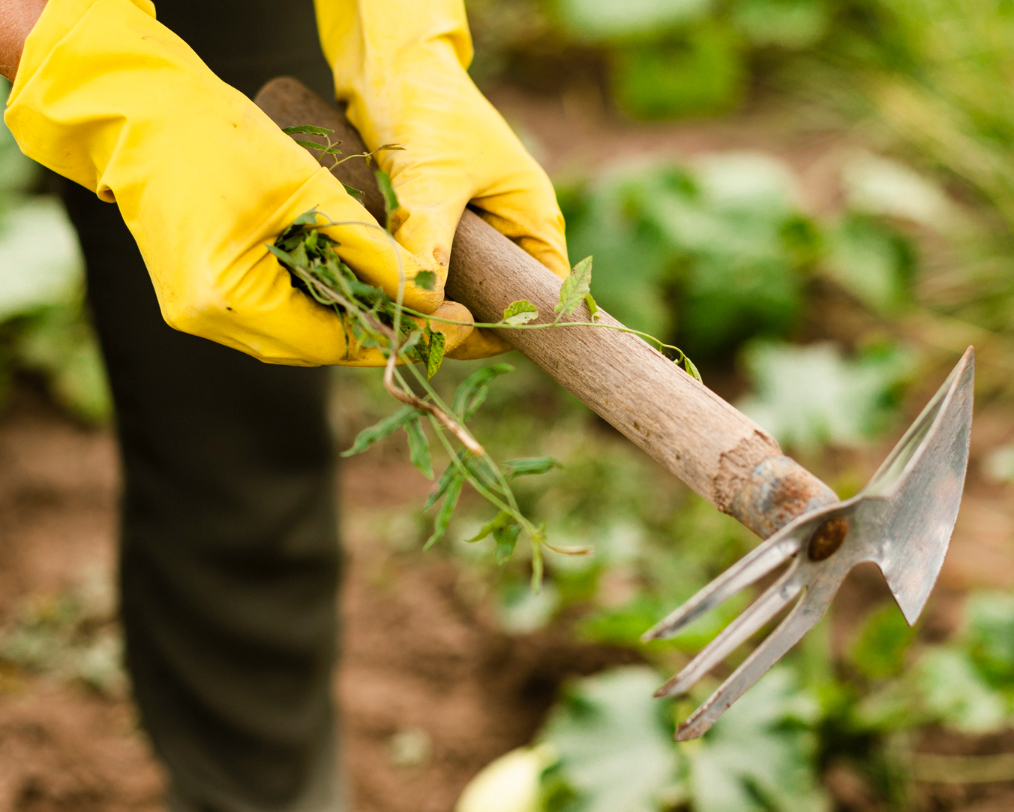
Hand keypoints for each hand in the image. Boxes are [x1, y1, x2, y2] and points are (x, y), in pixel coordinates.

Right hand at [4, 0, 472, 364]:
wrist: (139, 114)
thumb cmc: (222, 139)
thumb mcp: (312, 192)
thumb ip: (374, 253)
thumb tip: (427, 297)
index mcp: (229, 299)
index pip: (330, 342)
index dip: (392, 336)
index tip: (447, 325)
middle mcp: (207, 320)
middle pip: (310, 347)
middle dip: (370, 330)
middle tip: (428, 312)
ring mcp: (194, 313)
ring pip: (289, 335)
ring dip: (340, 317)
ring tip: (393, 296)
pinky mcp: (193, 297)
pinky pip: (265, 315)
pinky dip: (307, 303)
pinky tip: (341, 282)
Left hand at [315, 0, 569, 357]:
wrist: (387, 60)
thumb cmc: (427, 106)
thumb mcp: (432, 176)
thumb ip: (430, 241)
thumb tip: (424, 303)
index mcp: (533, 221)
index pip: (539, 297)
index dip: (507, 327)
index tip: (458, 340)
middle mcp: (509, 231)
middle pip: (496, 300)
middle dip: (460, 320)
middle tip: (416, 332)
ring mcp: (472, 230)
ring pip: (458, 289)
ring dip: (430, 302)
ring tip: (395, 312)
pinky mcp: (436, 226)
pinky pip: (428, 270)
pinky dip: (409, 282)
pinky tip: (382, 288)